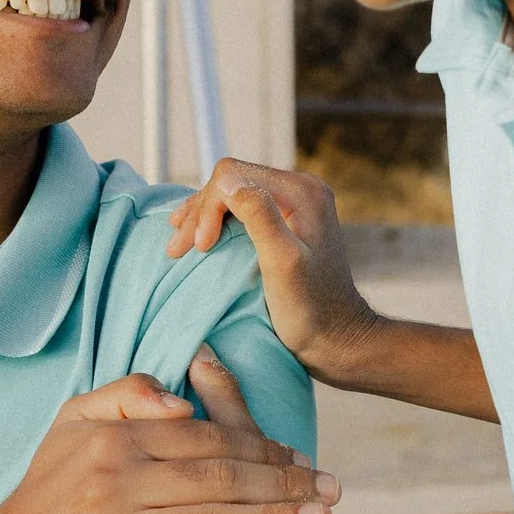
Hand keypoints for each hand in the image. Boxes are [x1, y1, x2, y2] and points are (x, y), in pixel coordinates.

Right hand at [0, 371, 337, 513]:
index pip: (204, 437)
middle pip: (219, 477)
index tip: (299, 456)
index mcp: (115, 441)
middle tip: (332, 489)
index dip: (259, 445)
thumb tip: (180, 396)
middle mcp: (119, 484)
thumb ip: (124, 396)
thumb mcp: (70, 424)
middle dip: (283, 482)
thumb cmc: (45, 494)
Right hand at [164, 159, 382, 387]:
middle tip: (177, 250)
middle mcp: (301, 188)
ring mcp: (294, 204)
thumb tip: (227, 181)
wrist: (336, 338)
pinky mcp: (287, 221)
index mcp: (302, 191)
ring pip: (232, 194)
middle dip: (200, 212)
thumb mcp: (282, 263)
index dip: (208, 208)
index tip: (201, 248)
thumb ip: (259, 216)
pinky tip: (199, 238)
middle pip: (230, 181)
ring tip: (179, 245)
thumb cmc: (311, 309)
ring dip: (202, 217)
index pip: (233, 175)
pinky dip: (216, 223)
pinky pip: (242, 209)